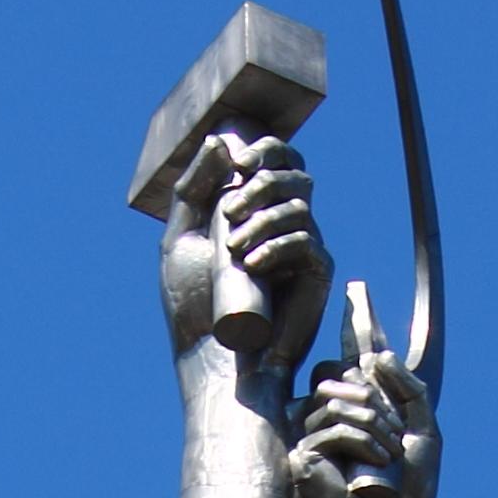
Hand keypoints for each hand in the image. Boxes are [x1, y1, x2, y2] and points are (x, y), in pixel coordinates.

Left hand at [161, 130, 331, 374]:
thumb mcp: (180, 239)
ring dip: (263, 219)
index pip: (279, 159)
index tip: (237, 163)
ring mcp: (304, 248)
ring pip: (299, 207)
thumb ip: (193, 188)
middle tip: (229, 212)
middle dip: (261, 184)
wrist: (213, 357)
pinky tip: (252, 263)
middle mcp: (285, 222)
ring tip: (232, 248)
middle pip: (294, 175)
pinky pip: (307, 244)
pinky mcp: (316, 276)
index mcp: (256, 207)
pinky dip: (278, 246)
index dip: (266, 150)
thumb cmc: (195, 304)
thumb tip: (220, 141)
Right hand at [290, 283, 439, 497]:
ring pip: (342, 395)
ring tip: (391, 457)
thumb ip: (410, 389)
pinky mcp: (302, 454)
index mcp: (371, 408)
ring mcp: (316, 432)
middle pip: (348, 369)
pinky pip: (332, 423)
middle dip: (381, 402)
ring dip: (376, 425)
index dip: (360, 320)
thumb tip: (376, 354)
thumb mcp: (425, 435)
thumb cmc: (407, 495)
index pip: (362, 353)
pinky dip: (362, 442)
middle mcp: (339, 414)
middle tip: (397, 442)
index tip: (356, 289)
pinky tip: (377, 463)